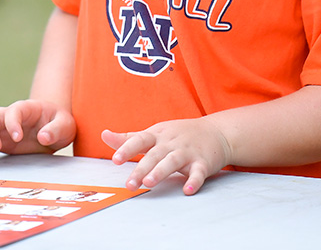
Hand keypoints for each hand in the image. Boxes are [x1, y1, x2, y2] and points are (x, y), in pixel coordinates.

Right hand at [0, 100, 75, 159]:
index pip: (14, 111)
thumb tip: (43, 137)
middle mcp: (11, 116)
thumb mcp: (66, 125)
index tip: (18, 138)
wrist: (55, 128)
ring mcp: (2, 128)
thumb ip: (56, 129)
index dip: (12, 123)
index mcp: (27, 108)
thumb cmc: (61, 123)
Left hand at [102, 117, 231, 194]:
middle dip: (141, 169)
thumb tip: (103, 134)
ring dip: (161, 171)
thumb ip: (129, 138)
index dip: (127, 149)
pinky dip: (194, 180)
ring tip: (150, 183)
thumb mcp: (154, 133)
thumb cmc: (179, 134)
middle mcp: (171, 142)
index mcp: (157, 135)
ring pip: (173, 161)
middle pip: (154, 155)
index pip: (139, 140)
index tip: (115, 159)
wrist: (216, 132)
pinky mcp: (203, 163)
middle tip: (130, 184)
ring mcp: (187, 152)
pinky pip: (199, 172)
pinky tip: (187, 189)